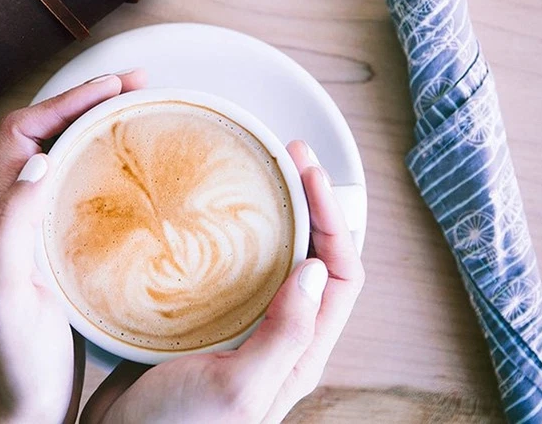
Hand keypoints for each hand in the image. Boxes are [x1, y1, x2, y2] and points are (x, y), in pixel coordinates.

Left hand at [0, 70, 146, 423]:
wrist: (16, 407)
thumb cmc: (7, 358)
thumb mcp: (0, 293)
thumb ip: (8, 226)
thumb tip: (38, 158)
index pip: (24, 133)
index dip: (65, 101)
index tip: (114, 88)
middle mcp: (16, 215)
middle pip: (49, 135)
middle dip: (91, 101)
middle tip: (141, 87)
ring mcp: (42, 234)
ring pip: (69, 160)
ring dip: (103, 130)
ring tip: (147, 115)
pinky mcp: (66, 255)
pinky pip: (88, 196)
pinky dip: (114, 171)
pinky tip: (145, 177)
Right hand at [81, 140, 364, 423]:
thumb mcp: (237, 390)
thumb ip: (283, 335)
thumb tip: (314, 267)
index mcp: (299, 353)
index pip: (340, 275)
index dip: (333, 219)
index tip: (307, 172)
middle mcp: (277, 335)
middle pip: (311, 255)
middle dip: (308, 201)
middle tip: (287, 152)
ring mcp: (239, 324)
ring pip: (269, 255)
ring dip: (270, 211)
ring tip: (254, 168)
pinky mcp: (200, 317)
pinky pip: (226, 265)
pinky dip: (223, 232)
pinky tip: (202, 211)